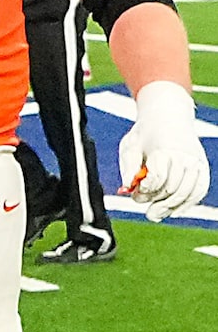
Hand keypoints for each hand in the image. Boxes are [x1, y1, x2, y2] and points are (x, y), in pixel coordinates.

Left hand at [118, 80, 210, 220]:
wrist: (168, 116)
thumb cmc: (145, 134)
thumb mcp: (130, 146)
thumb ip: (129, 166)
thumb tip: (128, 187)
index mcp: (165, 150)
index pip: (157, 179)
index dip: (145, 190)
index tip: (135, 192)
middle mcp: (185, 157)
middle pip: (171, 188)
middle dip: (155, 200)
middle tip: (142, 204)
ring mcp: (196, 163)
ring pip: (186, 193)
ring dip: (169, 207)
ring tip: (155, 214)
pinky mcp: (203, 168)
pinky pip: (199, 190)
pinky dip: (187, 204)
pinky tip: (174, 212)